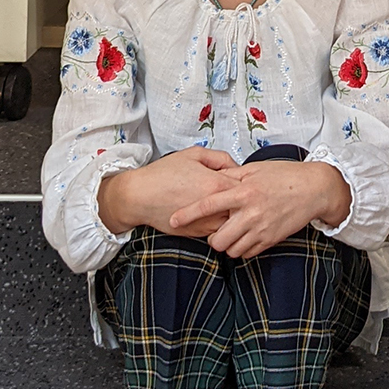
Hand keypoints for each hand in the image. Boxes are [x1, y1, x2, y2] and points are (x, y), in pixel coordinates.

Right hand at [98, 145, 241, 236]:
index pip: (247, 186)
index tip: (245, 179)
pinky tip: (214, 213)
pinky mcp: (199, 234)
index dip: (248, 181)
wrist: (139, 197)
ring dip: (234, 214)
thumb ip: (220, 157)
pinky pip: (219, 230)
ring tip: (227, 204)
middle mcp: (215, 208)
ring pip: (234, 223)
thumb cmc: (164, 174)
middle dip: (244, 201)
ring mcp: (207, 224)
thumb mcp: (194, 154)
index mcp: (217, 184)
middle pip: (244, 207)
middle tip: (241, 194)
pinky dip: (220, 223)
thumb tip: (237, 166)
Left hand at [172, 157, 351, 258]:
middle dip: (212, 238)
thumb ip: (233, 177)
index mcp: (243, 191)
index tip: (173, 220)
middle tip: (215, 231)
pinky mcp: (271, 240)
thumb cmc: (284, 176)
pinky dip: (242, 249)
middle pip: (217, 238)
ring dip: (227, 245)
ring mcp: (261, 229)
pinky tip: (246, 237)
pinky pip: (247, 253)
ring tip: (232, 234)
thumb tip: (213, 180)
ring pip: (231, 250)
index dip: (188, 214)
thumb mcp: (256, 170)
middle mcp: (250, 212)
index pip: (208, 204)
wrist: (314, 189)